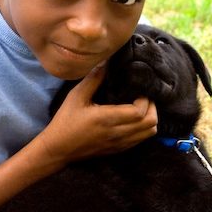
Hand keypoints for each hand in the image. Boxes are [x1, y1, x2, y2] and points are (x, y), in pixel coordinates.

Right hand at [38, 63, 157, 162]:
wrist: (59, 149)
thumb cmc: (66, 121)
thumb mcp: (76, 97)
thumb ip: (93, 79)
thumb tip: (106, 62)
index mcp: (107, 119)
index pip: (139, 112)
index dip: (145, 100)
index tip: (139, 90)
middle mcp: (117, 133)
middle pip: (150, 123)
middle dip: (152, 108)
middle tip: (143, 97)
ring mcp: (119, 144)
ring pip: (148, 133)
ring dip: (150, 119)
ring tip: (140, 107)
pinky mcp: (118, 150)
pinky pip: (140, 140)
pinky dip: (144, 129)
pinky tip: (134, 120)